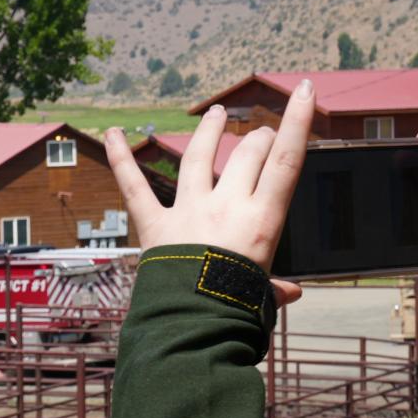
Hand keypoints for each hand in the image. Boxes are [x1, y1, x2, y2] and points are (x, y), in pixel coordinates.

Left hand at [104, 91, 312, 307]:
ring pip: (199, 157)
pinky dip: (121, 159)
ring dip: (208, 132)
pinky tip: (112, 134)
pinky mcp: (155, 224)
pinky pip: (135, 187)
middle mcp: (227, 206)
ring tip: (215, 115)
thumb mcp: (262, 296)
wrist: (192, 326)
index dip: (298, 122)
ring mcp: (188, 211)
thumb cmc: (234, 312)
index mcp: (262, 220)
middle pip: (247, 154)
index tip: (305, 91)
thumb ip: (274, 288)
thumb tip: (289, 293)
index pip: (286, 160)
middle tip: (259, 135)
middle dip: (256, 138)